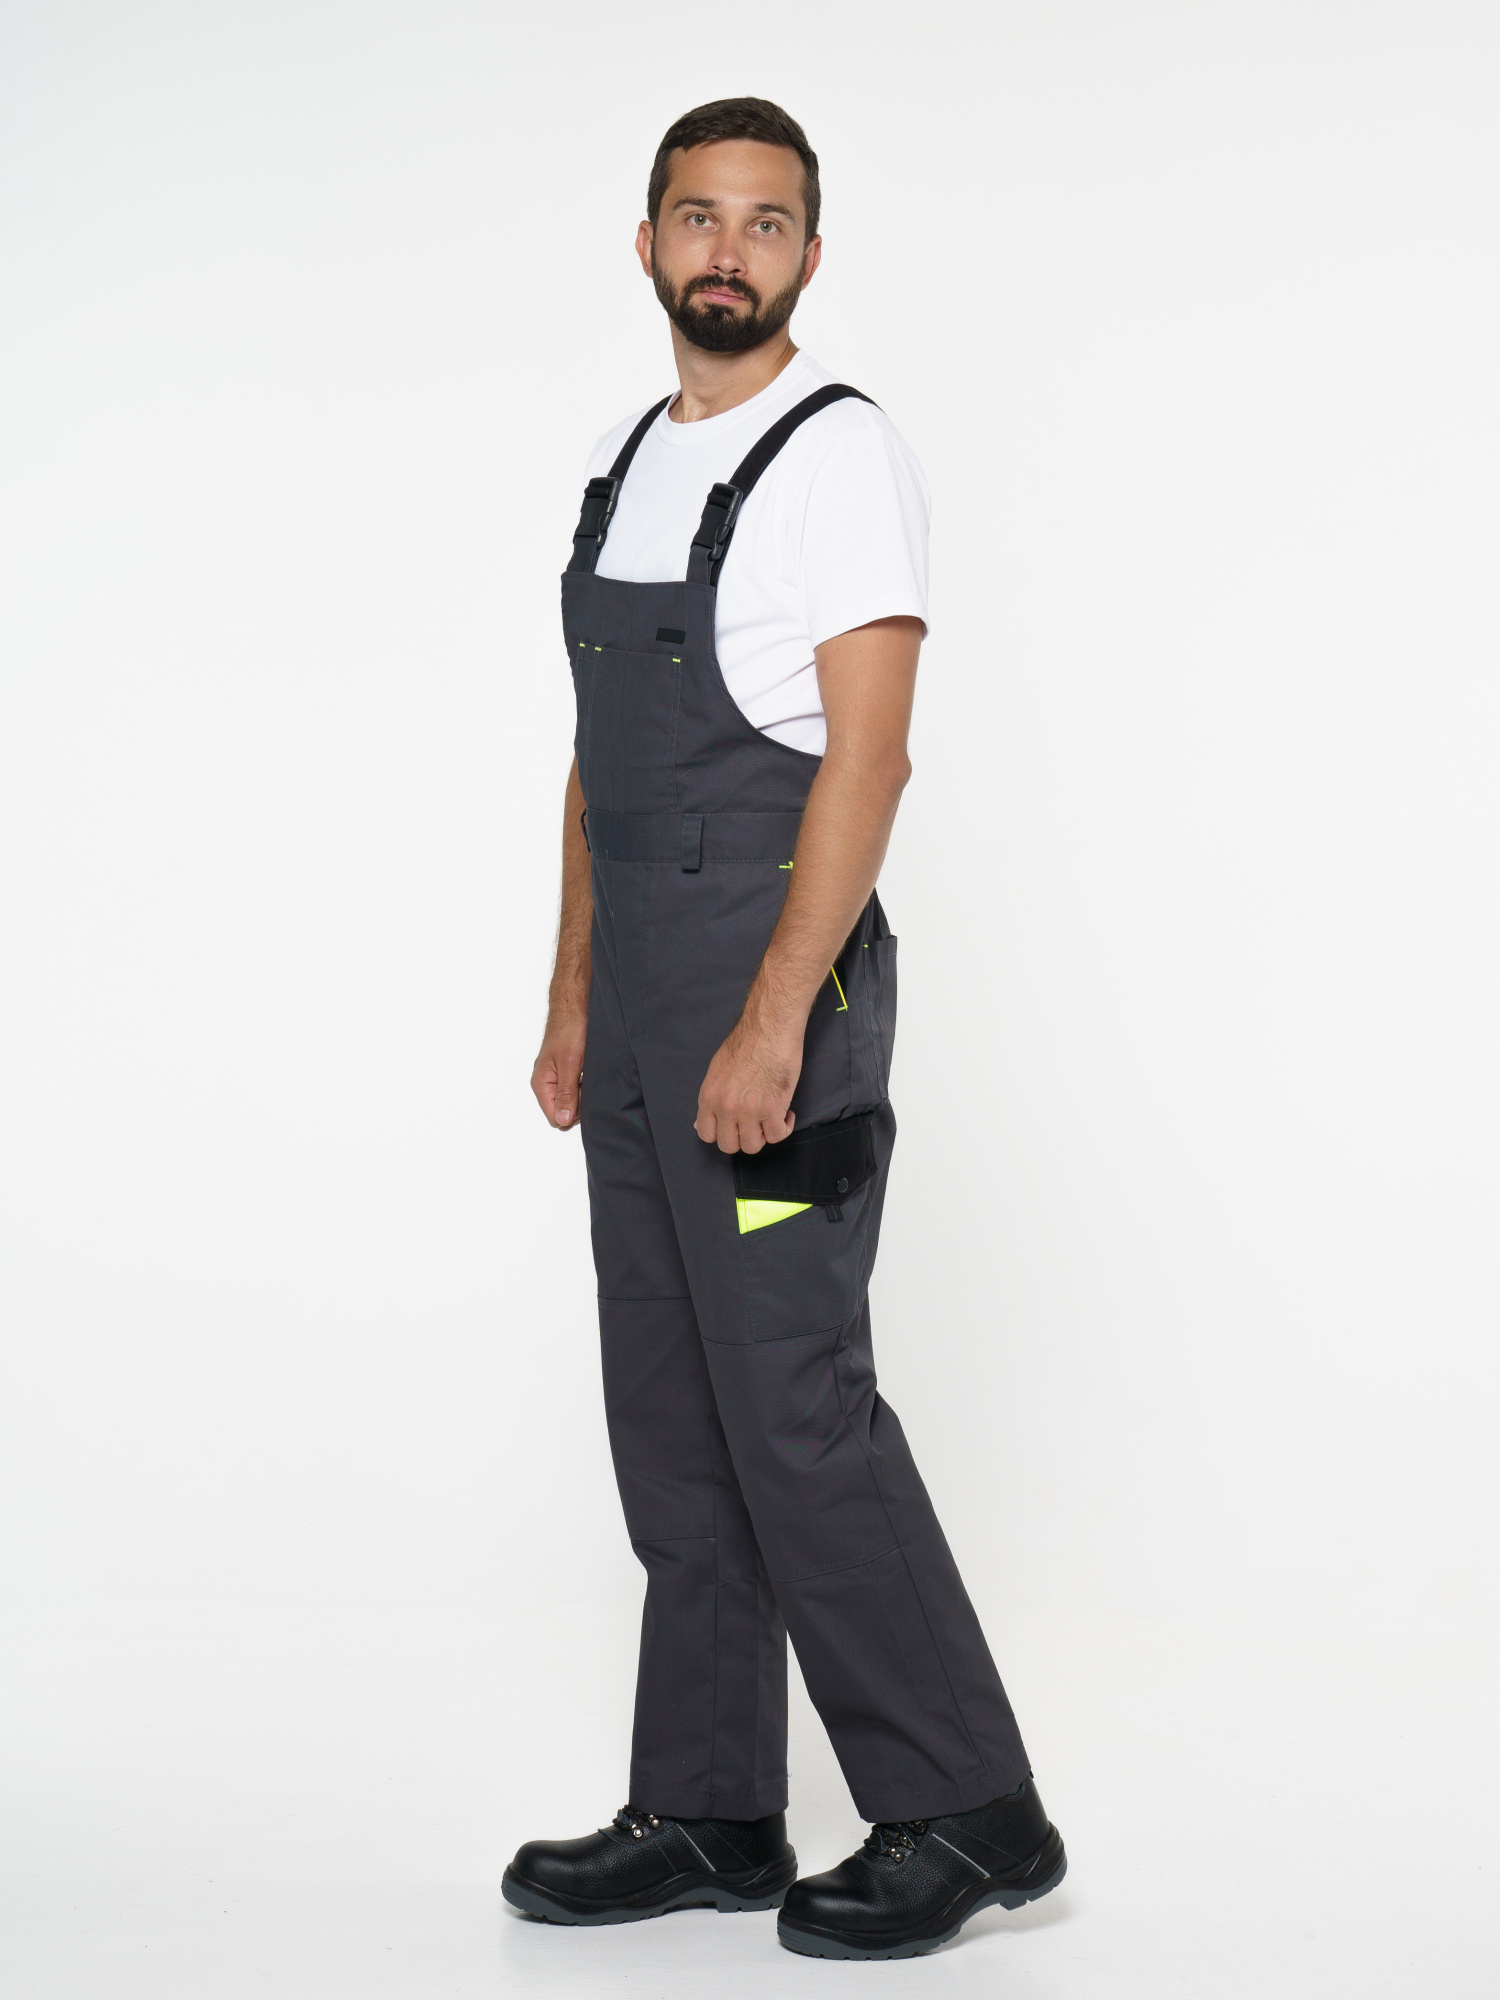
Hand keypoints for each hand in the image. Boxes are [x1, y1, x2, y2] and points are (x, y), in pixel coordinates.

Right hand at [532, 1006, 585, 1129]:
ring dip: (584, 1094)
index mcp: (542, 1084)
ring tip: (588, 1074)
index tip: (584, 1095)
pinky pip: (575, 1090)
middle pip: (564, 1112)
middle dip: (580, 1104)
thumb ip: (566, 1092)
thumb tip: (563, 1119)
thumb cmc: (570, 1030)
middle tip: (588, 1082)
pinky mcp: (565, 1072)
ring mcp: (555, 1078)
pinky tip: (589, 1072)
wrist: (575, 1007)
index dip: (573, 1113)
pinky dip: (585, 1085)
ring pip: (571, 1101)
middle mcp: (546, 1083)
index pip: (555, 1118)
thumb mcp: (570, 1063)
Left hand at [695, 1013, 803, 1152]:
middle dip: (743, 1138)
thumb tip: (701, 1124)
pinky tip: (786, 1114)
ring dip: (763, 1135)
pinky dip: (784, 1128)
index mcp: (709, 1096)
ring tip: (771, 1119)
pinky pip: (777, 1136)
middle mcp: (725, 1107)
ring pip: (753, 1146)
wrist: (770, 1028)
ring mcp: (749, 1111)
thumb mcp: (717, 1070)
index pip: (706, 1134)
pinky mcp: (773, 1109)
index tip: (733, 1126)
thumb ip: (712, 1099)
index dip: (722, 1133)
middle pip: (729, 1145)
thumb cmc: (747, 1043)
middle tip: (754, 1124)